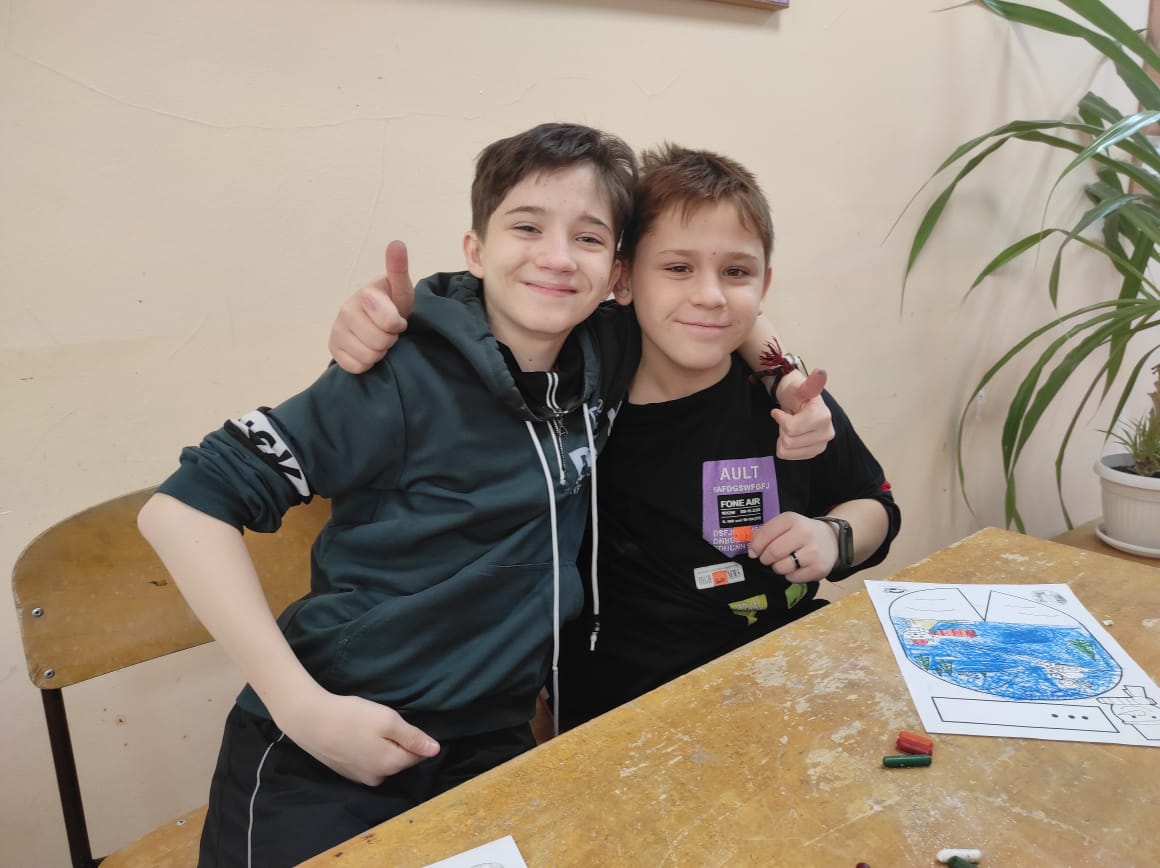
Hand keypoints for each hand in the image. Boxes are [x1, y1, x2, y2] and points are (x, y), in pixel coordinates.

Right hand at [278, 689, 439, 785]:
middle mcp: (378, 778)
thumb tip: (436, 750)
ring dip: (382, 747)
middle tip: (381, 722)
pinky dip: (367, 750)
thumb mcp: (388, 721)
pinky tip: (356, 736)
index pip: (418, 755)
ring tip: (367, 728)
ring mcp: (360, 778)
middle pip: (400, 760)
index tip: (401, 723)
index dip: (415, 737)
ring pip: (383, 761)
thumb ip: (413, 737)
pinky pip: (367, 762)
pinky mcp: (346, 772)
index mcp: (392, 765)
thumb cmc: (352, 717)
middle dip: (398, 743)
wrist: (310, 721)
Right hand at [328, 241, 415, 373]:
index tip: (397, 319)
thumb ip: (398, 269)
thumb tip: (397, 243)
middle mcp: (345, 310)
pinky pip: (356, 367)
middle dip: (389, 340)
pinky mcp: (333, 349)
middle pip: (380, 342)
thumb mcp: (400, 288)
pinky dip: (366, 364)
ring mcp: (337, 330)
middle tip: (388, 332)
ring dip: (379, 353)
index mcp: (364, 294)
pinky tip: (366, 350)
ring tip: (378, 340)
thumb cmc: (391, 305)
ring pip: (369, 357)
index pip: (390, 323)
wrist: (376, 321)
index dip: (399, 325)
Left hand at [748, 512, 837, 581]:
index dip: (755, 546)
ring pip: (781, 567)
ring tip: (784, 561)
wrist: (832, 540)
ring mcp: (813, 552)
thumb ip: (767, 533)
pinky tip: (796, 567)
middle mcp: (804, 533)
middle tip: (768, 559)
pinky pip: (792, 578)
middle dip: (765, 558)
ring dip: (777, 567)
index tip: (753, 552)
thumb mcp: (786, 525)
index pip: (766, 534)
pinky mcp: (818, 569)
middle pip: (772, 552)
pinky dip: (790, 575)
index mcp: (792, 519)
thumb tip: (752, 551)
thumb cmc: (802, 533)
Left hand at [771, 368, 833, 459]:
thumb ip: (810, 383)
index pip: (791, 428)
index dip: (780, 418)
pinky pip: (790, 456)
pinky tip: (792, 435)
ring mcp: (822, 444)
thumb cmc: (797, 393)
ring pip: (788, 450)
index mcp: (823, 416)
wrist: (799, 402)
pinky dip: (786, 447)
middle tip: (788, 418)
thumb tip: (821, 372)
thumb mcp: (800, 387)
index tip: (780, 411)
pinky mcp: (815, 452)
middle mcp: (827, 433)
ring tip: (790, 425)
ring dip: (783, 438)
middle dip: (782, 429)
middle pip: (789, 440)